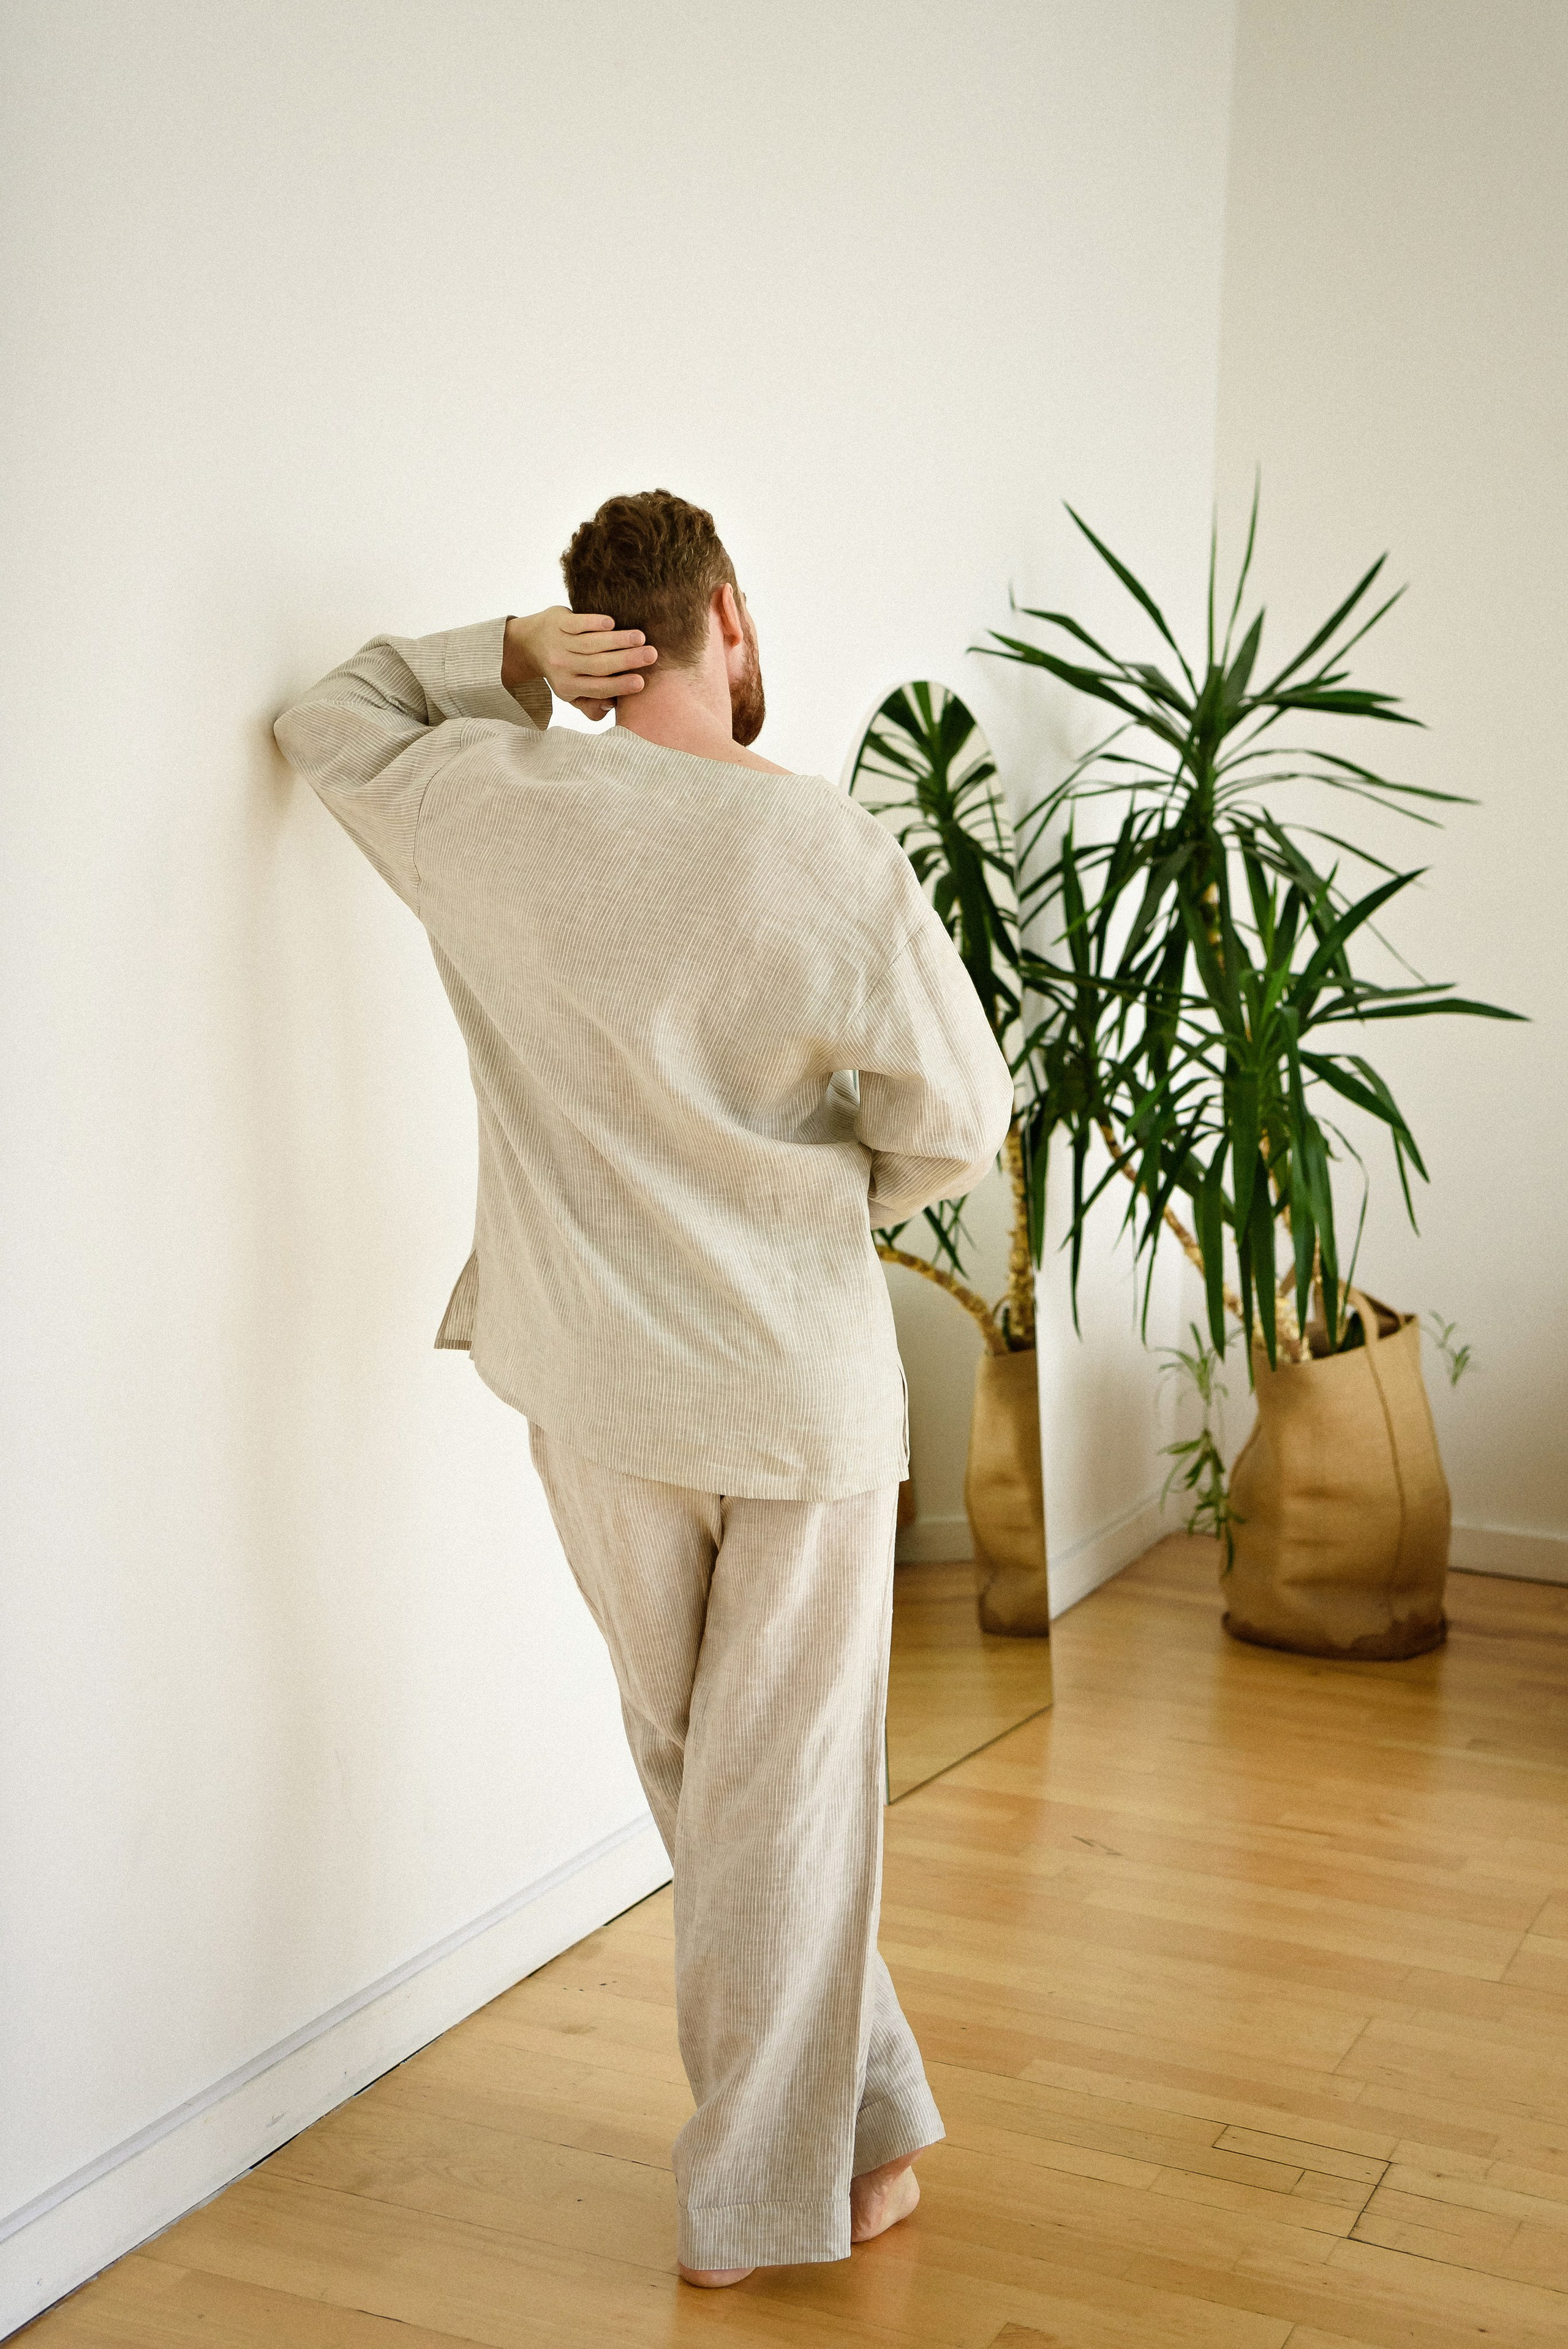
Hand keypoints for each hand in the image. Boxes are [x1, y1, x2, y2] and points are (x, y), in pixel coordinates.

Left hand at [503, 607, 656, 720]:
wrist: (530, 643)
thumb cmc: (562, 670)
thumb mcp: (571, 693)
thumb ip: (591, 705)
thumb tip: (612, 705)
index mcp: (567, 687)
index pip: (598, 687)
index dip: (619, 686)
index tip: (641, 682)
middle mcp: (562, 666)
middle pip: (599, 664)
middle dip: (627, 660)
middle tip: (651, 655)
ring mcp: (559, 642)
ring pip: (592, 643)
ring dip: (618, 640)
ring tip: (640, 638)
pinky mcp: (558, 622)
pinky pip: (579, 623)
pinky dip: (595, 623)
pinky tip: (612, 623)